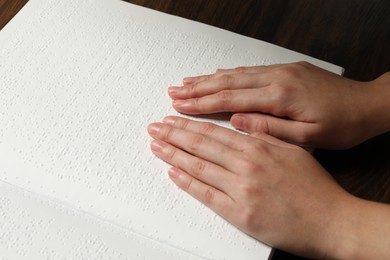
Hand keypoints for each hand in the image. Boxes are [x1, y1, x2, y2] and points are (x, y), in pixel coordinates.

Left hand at [147, 116, 359, 257]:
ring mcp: (242, 190)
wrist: (332, 221)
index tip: (174, 118)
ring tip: (156, 145)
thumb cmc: (316, 188)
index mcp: (259, 148)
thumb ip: (266, 136)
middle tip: (155, 127)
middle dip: (174, 135)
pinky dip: (187, 183)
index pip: (214, 132)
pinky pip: (206, 195)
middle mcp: (247, 166)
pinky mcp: (240, 214)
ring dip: (174, 154)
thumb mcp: (294, 151)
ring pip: (199, 166)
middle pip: (201, 145)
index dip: (190, 125)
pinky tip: (173, 172)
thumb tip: (241, 124)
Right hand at [168, 62, 389, 148]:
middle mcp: (277, 78)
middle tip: (173, 92)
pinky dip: (229, 73)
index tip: (180, 106)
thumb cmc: (343, 124)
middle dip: (197, 88)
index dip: (202, 103)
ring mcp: (281, 71)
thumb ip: (271, 129)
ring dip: (209, 79)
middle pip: (227, 82)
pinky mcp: (286, 70)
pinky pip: (250, 70)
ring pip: (236, 73)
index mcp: (281, 96)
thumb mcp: (310, 137)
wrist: (370, 104)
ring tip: (186, 83)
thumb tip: (238, 122)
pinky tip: (217, 75)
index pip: (230, 99)